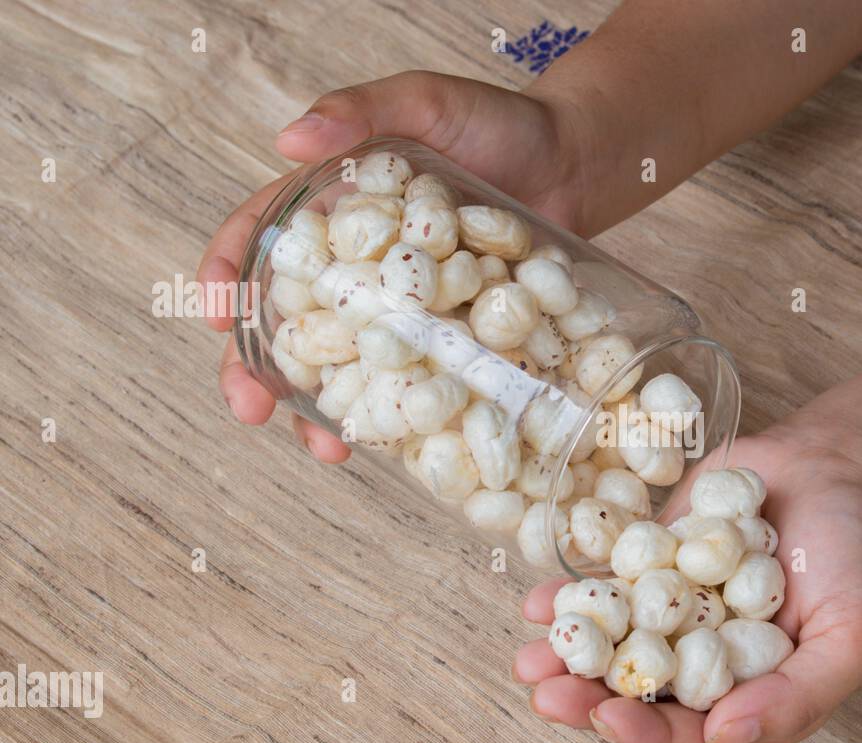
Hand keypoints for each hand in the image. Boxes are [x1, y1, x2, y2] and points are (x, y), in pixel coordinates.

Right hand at [197, 70, 588, 460]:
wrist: (576, 165)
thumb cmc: (499, 125)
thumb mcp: (427, 102)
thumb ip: (363, 110)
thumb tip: (289, 139)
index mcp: (332, 209)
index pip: (260, 240)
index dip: (225, 274)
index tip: (215, 313)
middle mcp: (357, 267)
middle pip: (290, 320)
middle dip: (257, 369)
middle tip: (247, 408)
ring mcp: (403, 309)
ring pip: (347, 365)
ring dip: (324, 411)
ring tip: (325, 448)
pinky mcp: (447, 337)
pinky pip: (414, 380)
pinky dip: (399, 416)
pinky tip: (389, 450)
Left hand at [513, 425, 861, 742]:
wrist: (835, 467)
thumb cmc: (855, 555)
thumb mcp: (853, 634)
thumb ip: (798, 697)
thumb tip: (721, 736)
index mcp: (750, 696)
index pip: (691, 733)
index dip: (648, 733)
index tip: (608, 720)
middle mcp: (704, 663)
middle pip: (638, 694)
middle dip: (587, 699)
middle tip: (545, 692)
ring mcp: (673, 614)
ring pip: (612, 645)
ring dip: (568, 655)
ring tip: (528, 657)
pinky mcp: (651, 565)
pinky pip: (606, 587)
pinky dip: (570, 597)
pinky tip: (537, 601)